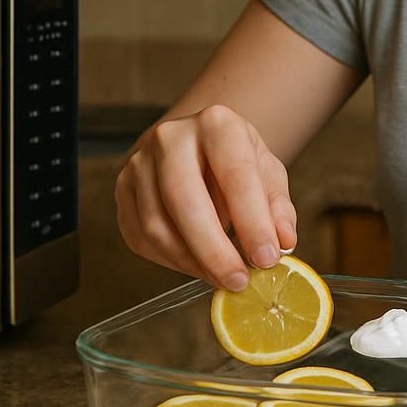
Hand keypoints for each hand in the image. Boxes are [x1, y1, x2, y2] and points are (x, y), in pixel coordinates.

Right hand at [115, 104, 296, 290]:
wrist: (197, 146)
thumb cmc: (236, 162)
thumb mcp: (268, 174)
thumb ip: (278, 208)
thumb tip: (283, 243)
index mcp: (216, 124)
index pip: (235, 174)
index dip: (252, 222)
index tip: (267, 259)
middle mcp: (170, 137)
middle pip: (184, 199)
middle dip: (214, 250)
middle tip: (238, 281)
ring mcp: (139, 162)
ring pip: (157, 225)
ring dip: (192, 262)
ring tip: (222, 277)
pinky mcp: (123, 190)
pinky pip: (141, 238)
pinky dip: (171, 262)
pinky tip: (197, 266)